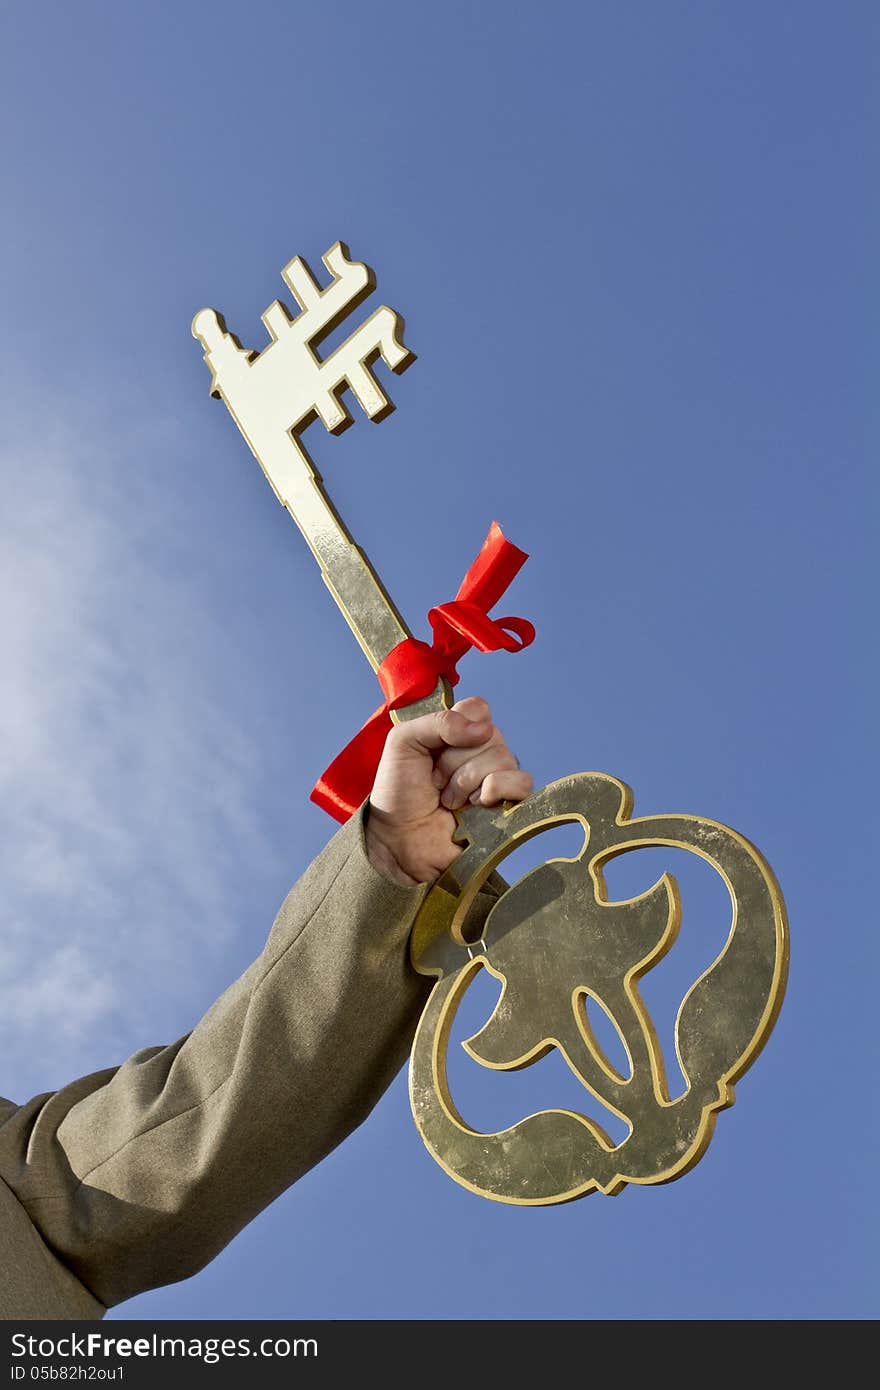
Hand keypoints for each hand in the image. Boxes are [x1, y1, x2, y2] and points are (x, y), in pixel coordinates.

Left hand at [365, 695, 532, 884]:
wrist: (398, 840)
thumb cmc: (398, 792)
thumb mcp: (403, 742)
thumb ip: (439, 722)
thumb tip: (483, 730)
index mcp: (458, 733)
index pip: (479, 709)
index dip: (459, 726)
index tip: (433, 747)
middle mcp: (481, 753)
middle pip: (490, 734)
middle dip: (454, 761)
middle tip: (435, 781)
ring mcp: (496, 779)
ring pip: (504, 757)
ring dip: (467, 780)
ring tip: (448, 800)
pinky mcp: (507, 805)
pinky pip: (522, 782)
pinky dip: (497, 789)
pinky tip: (475, 805)